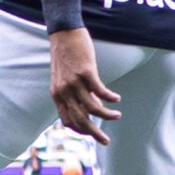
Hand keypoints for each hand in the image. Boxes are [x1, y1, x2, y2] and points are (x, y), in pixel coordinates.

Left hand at [48, 28, 117, 145]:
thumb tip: (95, 107)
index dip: (81, 130)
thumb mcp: (66, 77)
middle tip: (106, 141)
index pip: (68, 121)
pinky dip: (110, 98)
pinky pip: (100, 92)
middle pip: (80, 119)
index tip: (92, 132)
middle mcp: (64, 92)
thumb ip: (77, 93)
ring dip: (107, 116)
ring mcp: (74, 83)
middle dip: (94, 133)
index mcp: (57, 95)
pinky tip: (117, 99)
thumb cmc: (67, 55)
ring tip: (117, 115)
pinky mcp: (85, 72)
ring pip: (93, 109)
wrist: (63, 33)